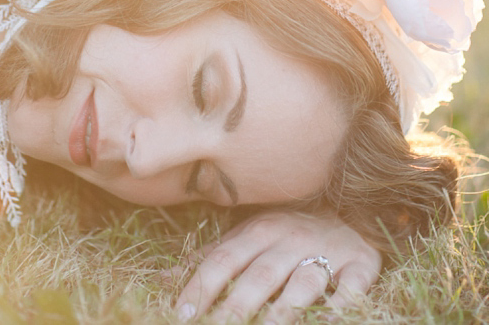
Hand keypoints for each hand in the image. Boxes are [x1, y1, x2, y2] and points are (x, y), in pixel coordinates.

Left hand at [174, 209, 381, 322]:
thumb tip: (160, 280)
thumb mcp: (246, 236)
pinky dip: (342, 307)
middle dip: (235, 308)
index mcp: (258, 231)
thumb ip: (210, 259)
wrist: (349, 207)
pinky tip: (329, 322)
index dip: (202, 287)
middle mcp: (290, 238)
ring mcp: (326, 251)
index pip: (224, 260)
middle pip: (259, 276)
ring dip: (284, 312)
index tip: (183, 315)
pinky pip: (352, 287)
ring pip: (302, 284)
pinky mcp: (360, 264)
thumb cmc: (286, 230)